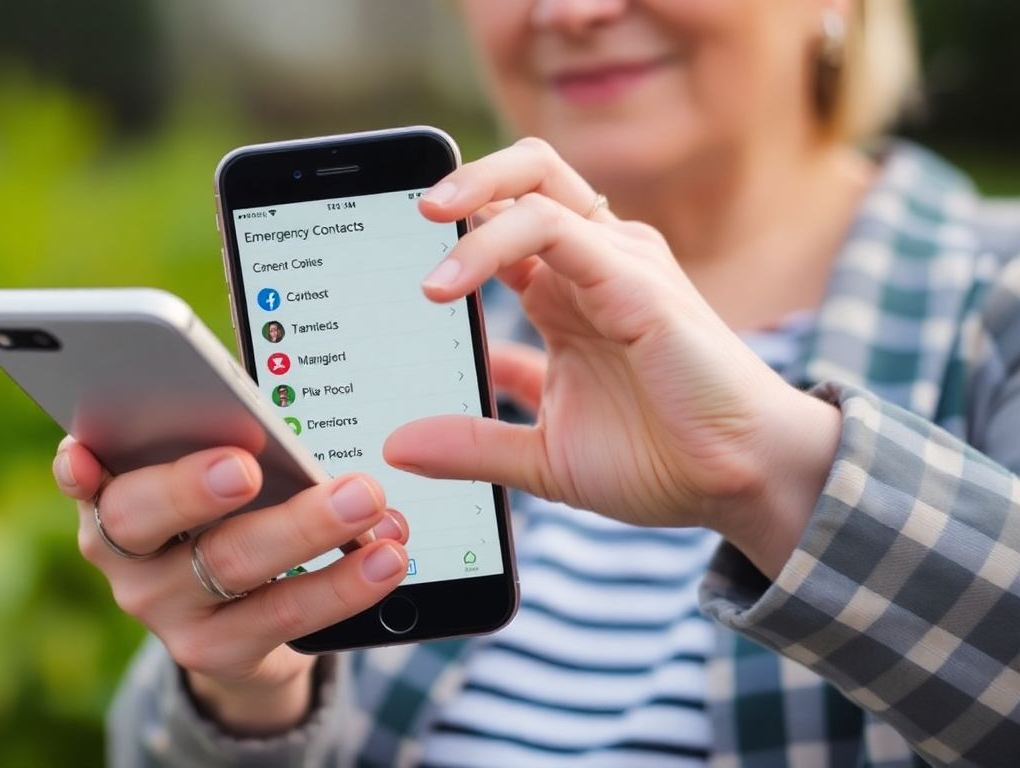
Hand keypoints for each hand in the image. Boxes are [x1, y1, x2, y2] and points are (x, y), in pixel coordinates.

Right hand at [52, 439, 408, 734]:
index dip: (79, 467)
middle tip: (246, 465)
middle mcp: (122, 555)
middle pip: (143, 518)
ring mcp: (164, 608)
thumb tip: (256, 398)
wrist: (236, 621)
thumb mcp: (206, 471)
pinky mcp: (216, 651)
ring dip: (306, 527)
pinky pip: (285, 616)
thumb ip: (211, 434)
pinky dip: (341, 585)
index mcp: (109, 491)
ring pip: (229, 564)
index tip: (88, 452)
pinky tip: (383, 561)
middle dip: (192, 487)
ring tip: (367, 500)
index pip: (81, 475)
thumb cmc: (224, 512)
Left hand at [383, 138, 840, 576]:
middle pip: (525, 177)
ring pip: (536, 187)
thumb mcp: (540, 457)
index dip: (450, 224)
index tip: (384, 251)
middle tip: (409, 208)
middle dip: (463, 178)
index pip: (502, 224)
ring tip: (421, 234)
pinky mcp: (638, 281)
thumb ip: (472, 443)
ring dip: (469, 199)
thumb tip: (397, 445)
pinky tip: (448, 285)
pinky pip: (557, 230)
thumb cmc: (660, 461)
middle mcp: (592, 265)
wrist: (742, 483)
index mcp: (566, 294)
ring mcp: (619, 264)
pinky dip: (494, 243)